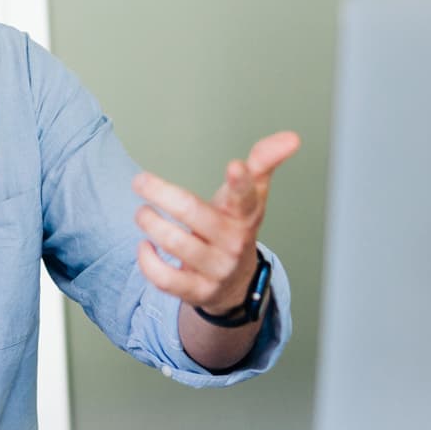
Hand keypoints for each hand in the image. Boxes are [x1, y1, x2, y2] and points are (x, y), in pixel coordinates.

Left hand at [132, 130, 299, 312]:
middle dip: (161, 193)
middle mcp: (233, 242)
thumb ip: (263, 162)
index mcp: (245, 215)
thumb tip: (291, 137)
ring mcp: (216, 268)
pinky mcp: (197, 291)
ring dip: (149, 222)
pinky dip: (147, 261)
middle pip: (193, 212)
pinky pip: (165, 278)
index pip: (246, 197)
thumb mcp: (250, 197)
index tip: (234, 165)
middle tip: (140, 181)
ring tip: (142, 213)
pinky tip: (145, 245)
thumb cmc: (234, 228)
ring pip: (175, 243)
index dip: (241, 182)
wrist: (235, 283)